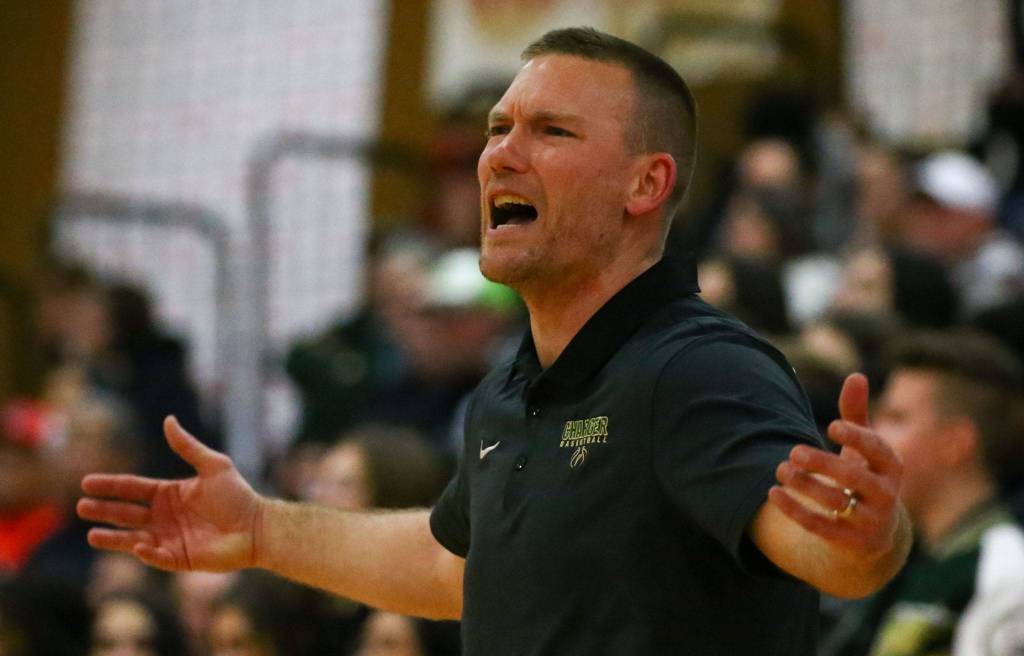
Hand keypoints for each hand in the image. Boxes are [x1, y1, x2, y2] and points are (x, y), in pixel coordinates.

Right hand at [77, 416, 261, 571]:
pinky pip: (157, 556)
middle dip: (104, 510)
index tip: (87, 482)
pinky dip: (146, 552)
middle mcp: (164, 517)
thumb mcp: (213, 465)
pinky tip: (137, 545)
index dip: (111, 486)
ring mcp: (169, 538)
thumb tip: (168, 420)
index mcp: (169, 494)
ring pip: (133, 538)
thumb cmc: (238, 495)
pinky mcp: (179, 559)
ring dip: (113, 537)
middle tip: (81, 506)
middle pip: (127, 513)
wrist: (258, 526)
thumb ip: (188, 446)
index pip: (133, 488)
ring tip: (92, 534)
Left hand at [768, 373, 903, 561]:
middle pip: (855, 479)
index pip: (879, 451)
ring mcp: (870, 522)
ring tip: (780, 469)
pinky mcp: (851, 544)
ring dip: (805, 485)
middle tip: (794, 450)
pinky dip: (795, 510)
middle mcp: (887, 496)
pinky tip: (773, 493)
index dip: (858, 438)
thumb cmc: (863, 478)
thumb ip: (857, 415)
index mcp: (892, 468)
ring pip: (837, 503)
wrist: (872, 537)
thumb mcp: (863, 451)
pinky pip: (821, 528)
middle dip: (824, 464)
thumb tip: (856, 375)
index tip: (831, 426)